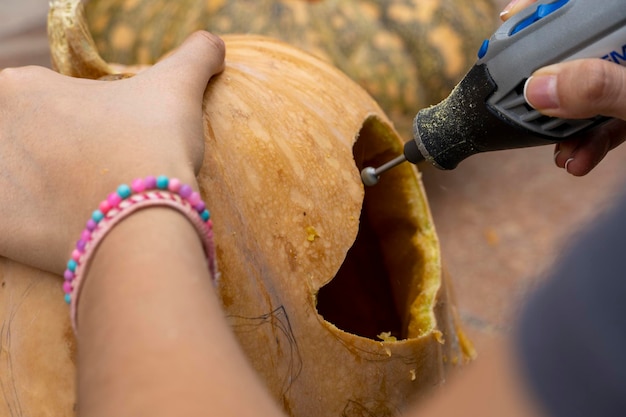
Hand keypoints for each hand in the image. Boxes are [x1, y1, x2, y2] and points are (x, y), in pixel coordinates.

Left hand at [0, 31, 224, 273]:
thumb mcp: (178, 87)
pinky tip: (63, 231)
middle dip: (55, 158)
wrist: (144, 221)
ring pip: (13, 182)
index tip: (107, 146)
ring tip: (85, 207)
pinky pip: (8, 227)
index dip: (79, 126)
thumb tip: (214, 43)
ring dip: (39, 191)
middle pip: (22, 144)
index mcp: (20, 87)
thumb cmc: (153, 145)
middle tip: (97, 179)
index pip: (43, 105)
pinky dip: (29, 228)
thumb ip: (195, 55)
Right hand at [501, 0, 625, 175]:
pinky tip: (577, 161)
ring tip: (556, 149)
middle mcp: (625, 54)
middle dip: (546, 85)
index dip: (541, 12)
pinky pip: (606, 118)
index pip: (580, 8)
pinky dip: (588, 142)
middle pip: (575, 52)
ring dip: (564, 126)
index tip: (508, 27)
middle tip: (520, 100)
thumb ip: (600, 88)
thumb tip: (540, 88)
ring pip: (586, 90)